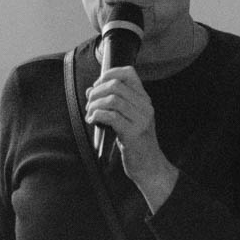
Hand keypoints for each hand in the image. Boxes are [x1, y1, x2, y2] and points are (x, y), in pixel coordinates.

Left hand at [85, 65, 177, 210]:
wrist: (149, 166)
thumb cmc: (134, 142)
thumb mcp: (125, 119)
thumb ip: (110, 103)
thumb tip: (90, 90)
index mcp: (144, 99)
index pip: (129, 72)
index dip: (109, 73)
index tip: (97, 84)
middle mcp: (145, 106)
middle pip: (116, 85)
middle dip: (96, 92)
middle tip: (89, 103)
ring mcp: (141, 120)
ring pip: (112, 100)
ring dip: (94, 105)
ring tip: (90, 114)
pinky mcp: (134, 133)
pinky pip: (111, 116)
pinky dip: (97, 116)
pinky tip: (92, 121)